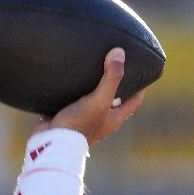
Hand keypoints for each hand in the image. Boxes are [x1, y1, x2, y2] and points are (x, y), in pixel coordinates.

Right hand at [30, 47, 145, 142]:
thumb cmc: (79, 124)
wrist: (51, 141)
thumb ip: (111, 78)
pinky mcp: (65, 116)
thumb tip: (120, 53)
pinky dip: (70, 90)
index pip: (134, 101)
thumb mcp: (100, 99)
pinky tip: (66, 77)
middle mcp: (100, 120)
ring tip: (90, 66)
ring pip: (90, 99)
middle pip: (112, 99)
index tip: (142, 73)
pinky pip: (70, 101)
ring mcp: (82, 119)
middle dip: (114, 84)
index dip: (140, 88)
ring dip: (90, 86)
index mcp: (113, 119)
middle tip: (113, 65)